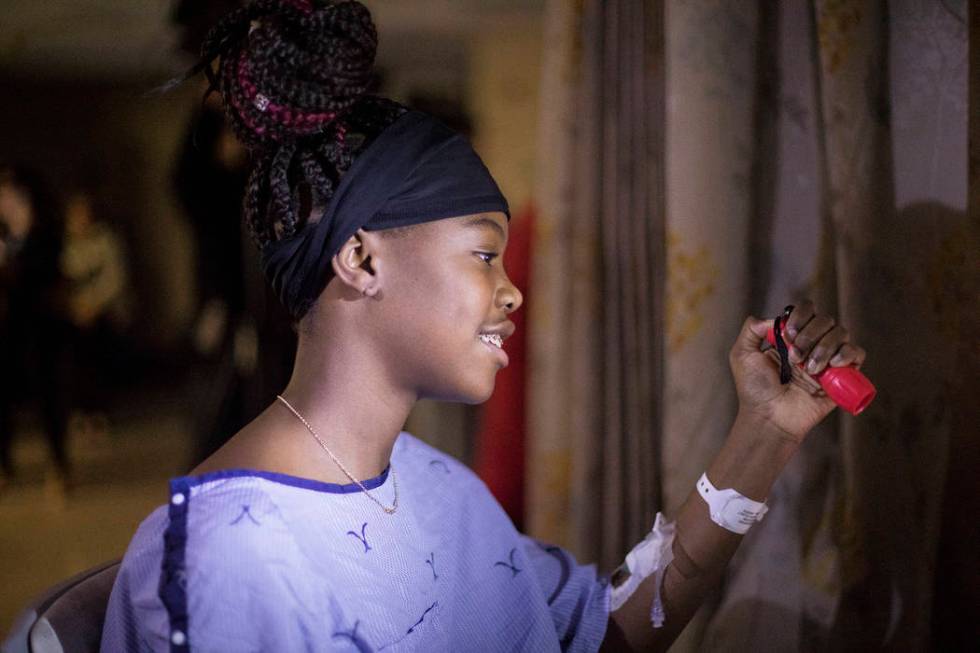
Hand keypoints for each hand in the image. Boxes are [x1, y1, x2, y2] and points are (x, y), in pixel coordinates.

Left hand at [728, 300, 866, 442]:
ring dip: (824, 347)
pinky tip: (833, 365)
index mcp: (791, 337)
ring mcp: (827, 359)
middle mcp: (811, 344)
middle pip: (825, 319)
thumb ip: (751, 330)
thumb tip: (775, 319)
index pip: (806, 310)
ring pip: (841, 333)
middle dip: (809, 335)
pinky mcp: (842, 376)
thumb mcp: (742, 355)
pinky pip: (857, 353)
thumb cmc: (754, 390)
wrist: (769, 417)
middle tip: (795, 357)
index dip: (800, 316)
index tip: (788, 334)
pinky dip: (848, 354)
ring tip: (808, 369)